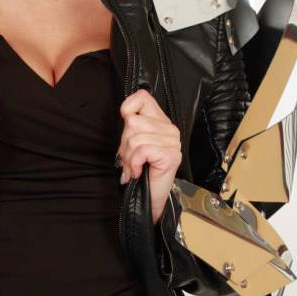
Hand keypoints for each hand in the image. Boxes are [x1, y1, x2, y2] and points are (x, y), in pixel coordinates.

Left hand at [115, 89, 181, 224]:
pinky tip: (138, 171)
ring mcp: (172, 142)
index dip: (128, 107)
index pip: (143, 97)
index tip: (126, 124)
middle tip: (129, 160)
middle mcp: (170, 129)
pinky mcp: (170, 155)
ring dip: (128, 157)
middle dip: (124, 144)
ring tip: (133, 167)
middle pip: (132, 122)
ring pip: (135, 137)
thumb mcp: (132, 145)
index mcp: (160, 122)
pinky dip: (133, 163)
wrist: (150, 199)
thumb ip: (131, 128)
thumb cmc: (141, 172)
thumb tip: (125, 114)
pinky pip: (141, 150)